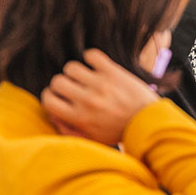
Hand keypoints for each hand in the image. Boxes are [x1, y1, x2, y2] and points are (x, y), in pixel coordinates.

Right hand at [40, 49, 158, 144]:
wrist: (147, 121)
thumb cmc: (117, 131)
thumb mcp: (91, 139)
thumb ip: (68, 130)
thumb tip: (52, 116)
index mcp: (79, 117)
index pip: (48, 100)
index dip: (49, 96)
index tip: (56, 97)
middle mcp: (87, 100)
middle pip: (57, 81)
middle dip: (60, 84)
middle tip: (70, 87)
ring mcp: (100, 84)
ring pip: (71, 67)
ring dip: (74, 72)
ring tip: (82, 77)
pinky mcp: (113, 71)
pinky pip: (92, 55)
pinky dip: (90, 58)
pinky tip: (93, 66)